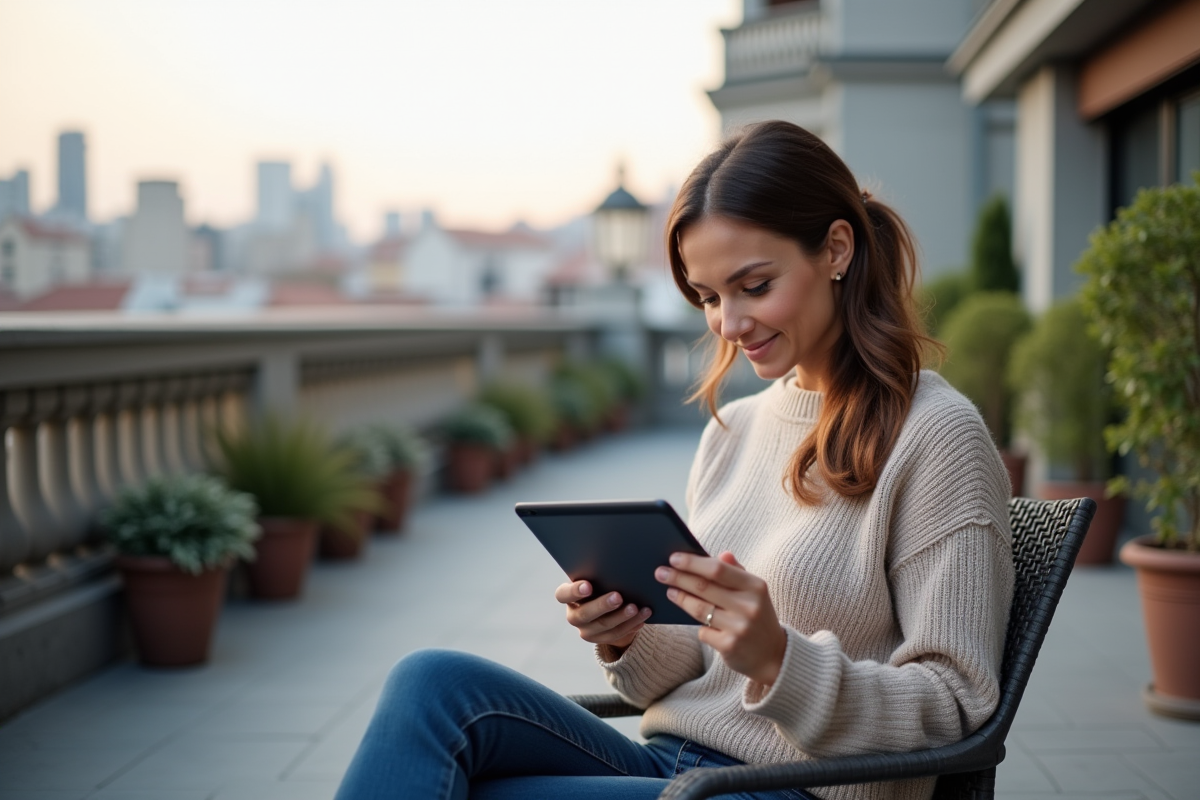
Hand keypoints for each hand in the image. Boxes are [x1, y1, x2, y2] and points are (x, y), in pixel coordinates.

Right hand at [555, 580, 651, 648]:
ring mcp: (586, 629)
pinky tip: (642, 616)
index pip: (563, 594)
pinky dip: (631, 625)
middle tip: (618, 597)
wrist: (607, 606)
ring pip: (603, 626)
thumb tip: (618, 565)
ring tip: (635, 607)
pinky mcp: (600, 639)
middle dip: (602, 605)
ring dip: (621, 617)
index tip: (588, 586)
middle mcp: (574, 615)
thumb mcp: (598, 578)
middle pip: (585, 613)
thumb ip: (601, 573)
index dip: (574, 591)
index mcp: (569, 596)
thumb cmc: (602, 583)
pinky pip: (616, 634)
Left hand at [655, 551, 786, 685]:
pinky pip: (703, 631)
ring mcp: (739, 627)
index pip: (718, 569)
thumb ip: (737, 571)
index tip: (674, 558)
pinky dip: (698, 625)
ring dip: (680, 598)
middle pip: (704, 587)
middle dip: (678, 578)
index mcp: (756, 586)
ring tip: (669, 591)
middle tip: (661, 573)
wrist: (775, 656)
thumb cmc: (758, 617)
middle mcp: (749, 605)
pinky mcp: (729, 646)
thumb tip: (721, 554)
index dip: (693, 563)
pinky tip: (691, 619)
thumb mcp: (755, 592)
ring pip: (699, 609)